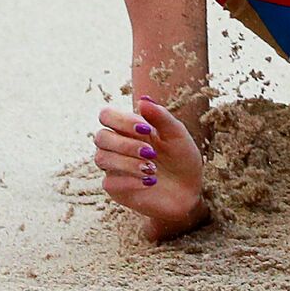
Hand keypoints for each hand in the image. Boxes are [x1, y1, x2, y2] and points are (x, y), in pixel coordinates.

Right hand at [95, 96, 207, 240]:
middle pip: (100, 137)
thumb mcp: (177, 135)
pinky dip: (130, 181)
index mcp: (129, 129)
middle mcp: (117, 146)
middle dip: (125, 144)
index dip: (122, 120)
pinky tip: (150, 182)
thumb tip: (143, 99)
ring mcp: (114, 168)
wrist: (189, 191)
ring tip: (152, 169)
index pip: (107, 116)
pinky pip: (109, 182)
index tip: (147, 129)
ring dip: (127, 162)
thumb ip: (161, 117)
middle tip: (151, 153)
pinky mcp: (116, 189)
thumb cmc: (182, 159)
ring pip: (101, 159)